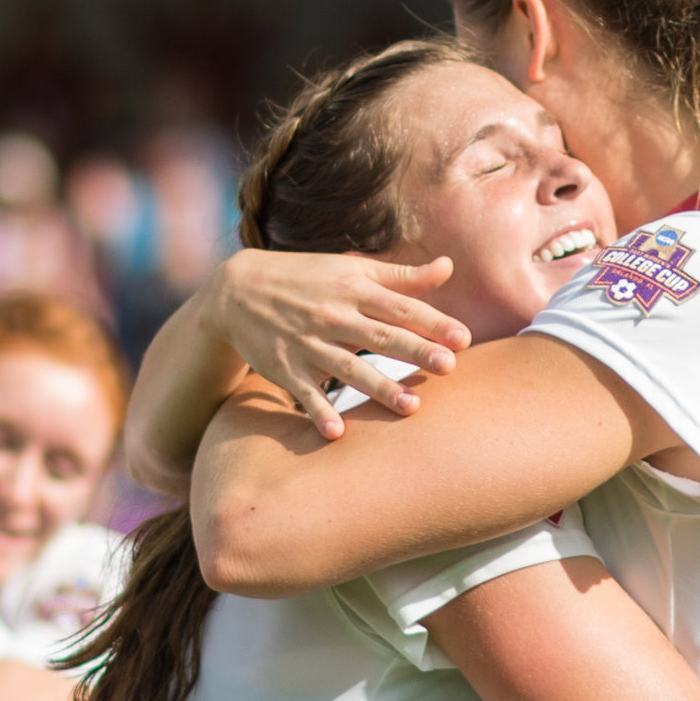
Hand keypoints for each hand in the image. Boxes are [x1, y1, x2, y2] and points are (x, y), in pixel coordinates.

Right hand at [202, 249, 470, 438]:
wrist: (237, 292)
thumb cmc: (306, 279)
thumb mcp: (351, 270)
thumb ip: (401, 276)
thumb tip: (448, 267)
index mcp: (354, 290)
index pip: (400, 307)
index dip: (432, 322)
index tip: (463, 338)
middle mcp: (333, 317)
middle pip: (380, 336)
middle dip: (415, 351)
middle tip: (448, 367)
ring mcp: (308, 345)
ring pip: (348, 369)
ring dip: (379, 388)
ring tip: (411, 408)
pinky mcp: (285, 370)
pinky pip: (305, 394)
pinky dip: (318, 412)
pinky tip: (336, 432)